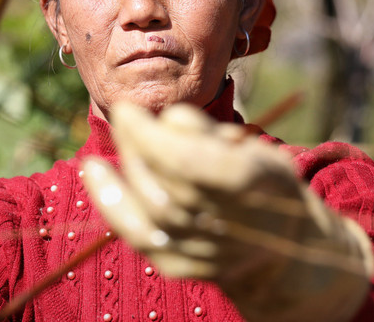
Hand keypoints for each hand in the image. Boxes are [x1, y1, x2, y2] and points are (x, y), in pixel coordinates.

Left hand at [81, 102, 373, 321]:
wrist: (281, 247)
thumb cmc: (263, 182)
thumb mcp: (255, 147)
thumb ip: (211, 134)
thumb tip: (170, 118)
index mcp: (247, 184)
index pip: (185, 161)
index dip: (150, 135)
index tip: (127, 107)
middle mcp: (223, 224)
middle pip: (163, 180)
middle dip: (136, 143)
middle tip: (127, 114)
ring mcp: (199, 250)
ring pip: (149, 205)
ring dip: (126, 164)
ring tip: (121, 133)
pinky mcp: (179, 266)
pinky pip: (137, 234)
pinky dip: (111, 201)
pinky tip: (92, 170)